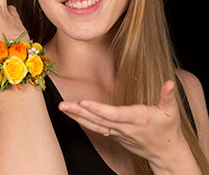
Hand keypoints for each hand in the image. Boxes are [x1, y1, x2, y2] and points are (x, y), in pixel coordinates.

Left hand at [59, 81, 187, 167]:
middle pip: (98, 119)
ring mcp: (118, 133)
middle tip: (63, 104)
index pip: (114, 114)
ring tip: (63, 107)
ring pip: (94, 124)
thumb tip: (170, 82)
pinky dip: (84, 122)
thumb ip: (168, 96)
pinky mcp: (115, 135)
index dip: (99, 109)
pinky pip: (96, 129)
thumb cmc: (167, 129)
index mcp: (137, 118)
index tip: (84, 102)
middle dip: (79, 112)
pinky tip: (74, 115)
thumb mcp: (171, 111)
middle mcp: (124, 126)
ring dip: (77, 116)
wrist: (165, 152)